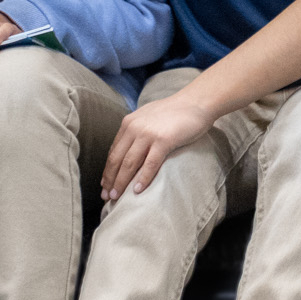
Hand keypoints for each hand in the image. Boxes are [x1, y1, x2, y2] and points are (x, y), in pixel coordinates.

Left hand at [100, 94, 219, 199]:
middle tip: (106, 196)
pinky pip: (150, 164)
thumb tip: (129, 150)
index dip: (107, 170)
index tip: (104, 185)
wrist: (196, 102)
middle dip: (110, 180)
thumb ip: (137, 131)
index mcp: (128, 123)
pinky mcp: (163, 140)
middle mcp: (134, 128)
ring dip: (121, 182)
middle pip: (117, 159)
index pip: (113, 151)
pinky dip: (142, 179)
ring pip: (129, 163)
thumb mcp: (148, 118)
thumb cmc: (175, 112)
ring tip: (116, 197)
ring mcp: (148, 134)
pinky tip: (137, 190)